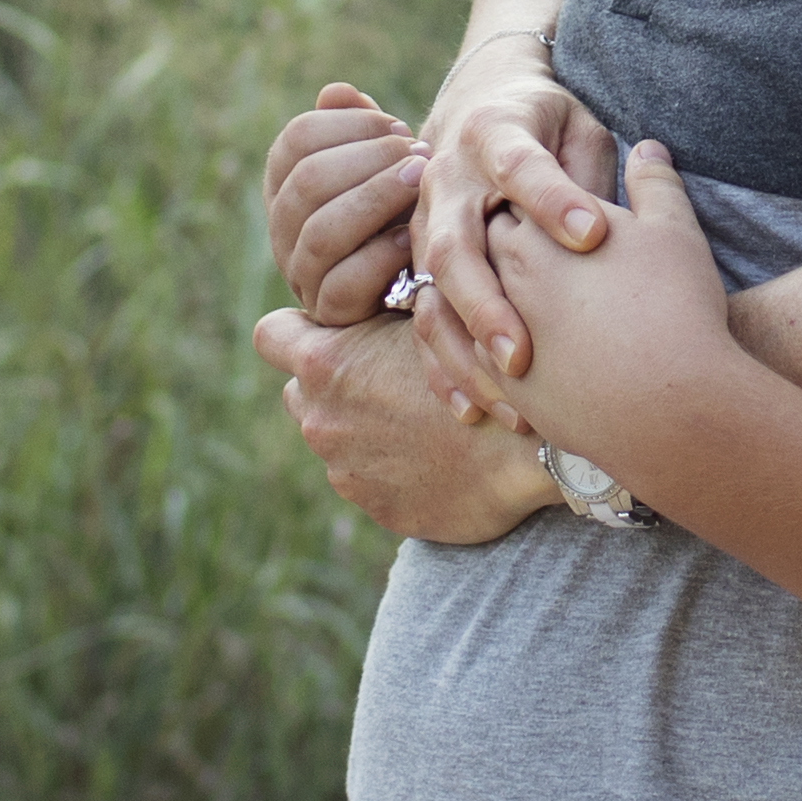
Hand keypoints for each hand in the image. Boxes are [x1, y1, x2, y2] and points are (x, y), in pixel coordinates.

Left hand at [253, 304, 553, 543]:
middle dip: (333, 380)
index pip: (270, 334)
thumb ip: (382, 309)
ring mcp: (345, 470)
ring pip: (335, 435)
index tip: (332, 326)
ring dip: (361, 424)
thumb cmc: (484, 364)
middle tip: (387, 370)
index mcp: (326, 365)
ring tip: (419, 414)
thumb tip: (369, 292)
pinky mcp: (375, 508)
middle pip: (302, 390)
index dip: (297, 327)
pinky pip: (367, 475)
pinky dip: (389, 462)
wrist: (530, 446)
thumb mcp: (429, 312)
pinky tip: (435, 450)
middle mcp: (322, 420)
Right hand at [267, 84, 420, 328]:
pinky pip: (344, 284)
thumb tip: (335, 93)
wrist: (418, 268)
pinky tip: (412, 235)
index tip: (398, 126)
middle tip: (419, 154)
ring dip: (377, 200)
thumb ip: (359, 125)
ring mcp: (301, 272)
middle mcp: (282, 227)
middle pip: (308, 182)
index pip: (297, 140)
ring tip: (419, 181)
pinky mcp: (329, 311)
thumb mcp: (382, 159)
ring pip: (322, 233)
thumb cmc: (398, 202)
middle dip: (370, 160)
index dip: (350, 125)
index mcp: (286, 181)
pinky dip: (381, 256)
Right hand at [405, 64, 618, 421]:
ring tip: (508, 393)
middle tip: (521, 353)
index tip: (595, 235)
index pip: (522, 167)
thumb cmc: (548, 123)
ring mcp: (428, 226)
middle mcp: (448, 181)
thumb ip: (590, 169)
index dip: (555, 200)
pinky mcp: (420, 265)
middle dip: (486, 303)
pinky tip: (477, 409)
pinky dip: (446, 369)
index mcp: (493, 133)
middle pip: (455, 245)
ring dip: (465, 348)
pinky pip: (423, 323)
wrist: (481, 108)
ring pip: (431, 293)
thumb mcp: (579, 128)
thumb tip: (620, 207)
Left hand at [493, 145, 744, 487]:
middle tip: (531, 267)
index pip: (510, 202)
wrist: (671, 403)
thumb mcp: (674, 230)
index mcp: (535, 224)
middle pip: (480, 250)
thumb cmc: (676, 307)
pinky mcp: (501, 382)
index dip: (526, 205)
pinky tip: (515, 368)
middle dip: (494, 255)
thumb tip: (647, 148)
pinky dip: (482, 362)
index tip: (545, 217)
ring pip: (465, 309)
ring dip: (485, 313)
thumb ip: (655, 182)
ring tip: (521, 324)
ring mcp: (494, 329)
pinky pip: (471, 364)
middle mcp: (505, 271)